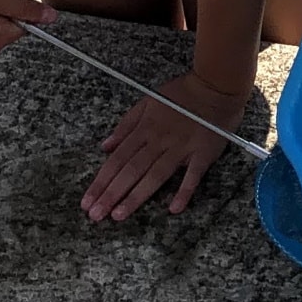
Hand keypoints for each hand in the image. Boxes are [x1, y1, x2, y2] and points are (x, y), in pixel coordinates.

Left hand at [81, 73, 249, 221]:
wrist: (215, 86)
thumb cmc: (181, 93)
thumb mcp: (147, 101)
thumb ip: (126, 125)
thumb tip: (105, 146)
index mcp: (145, 128)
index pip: (117, 159)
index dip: (101, 180)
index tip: (87, 201)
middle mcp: (159, 140)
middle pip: (131, 170)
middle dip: (111, 193)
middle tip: (95, 215)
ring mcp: (181, 148)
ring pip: (154, 175)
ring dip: (136, 196)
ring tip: (119, 216)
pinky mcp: (202, 154)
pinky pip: (193, 175)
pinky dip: (184, 191)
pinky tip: (174, 209)